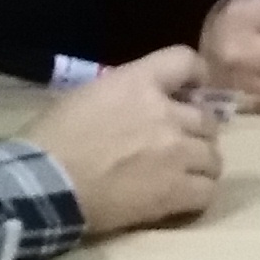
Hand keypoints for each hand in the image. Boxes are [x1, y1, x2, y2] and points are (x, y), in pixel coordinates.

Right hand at [42, 48, 224, 234]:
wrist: (45, 183)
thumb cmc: (53, 138)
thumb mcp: (88, 95)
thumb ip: (124, 93)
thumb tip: (139, 104)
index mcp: (140, 81)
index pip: (187, 61)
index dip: (196, 76)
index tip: (192, 91)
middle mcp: (166, 112)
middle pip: (207, 118)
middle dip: (196, 131)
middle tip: (181, 144)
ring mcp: (176, 152)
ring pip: (213, 156)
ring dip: (200, 164)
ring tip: (184, 175)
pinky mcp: (176, 190)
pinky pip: (208, 190)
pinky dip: (198, 194)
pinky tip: (181, 198)